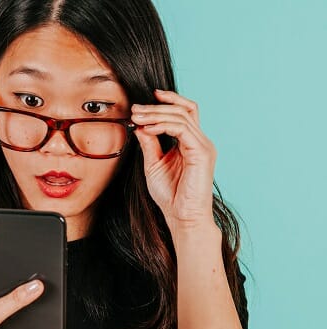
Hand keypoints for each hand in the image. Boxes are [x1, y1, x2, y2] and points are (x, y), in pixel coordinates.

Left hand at [131, 89, 218, 230]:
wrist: (182, 217)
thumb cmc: (171, 195)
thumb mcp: (153, 164)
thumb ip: (149, 144)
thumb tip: (140, 125)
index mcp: (190, 142)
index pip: (184, 112)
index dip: (167, 101)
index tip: (142, 103)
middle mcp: (200, 141)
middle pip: (182, 110)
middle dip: (156, 107)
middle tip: (134, 109)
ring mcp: (203, 146)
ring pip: (182, 116)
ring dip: (156, 114)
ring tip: (137, 117)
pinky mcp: (201, 153)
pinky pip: (182, 129)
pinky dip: (163, 125)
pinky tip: (147, 129)